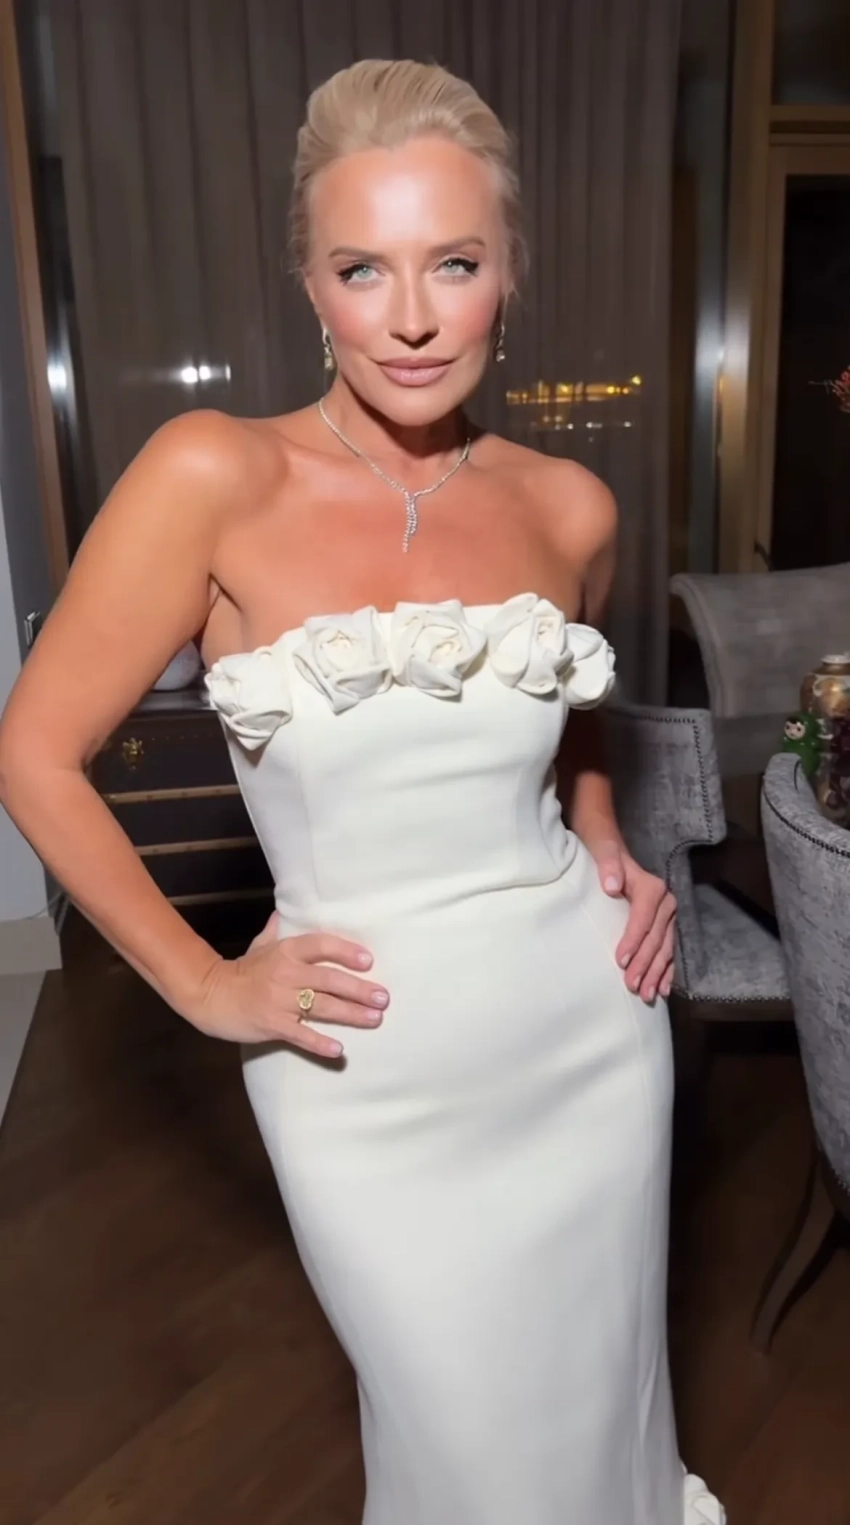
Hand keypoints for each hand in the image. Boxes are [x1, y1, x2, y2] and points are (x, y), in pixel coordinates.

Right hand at [189, 921, 389, 1057]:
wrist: (210, 995)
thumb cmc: (241, 970)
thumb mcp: (260, 945)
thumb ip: (277, 931)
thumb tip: (284, 913)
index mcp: (286, 951)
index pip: (321, 946)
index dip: (346, 952)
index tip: (368, 961)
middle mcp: (287, 974)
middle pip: (330, 980)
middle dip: (360, 989)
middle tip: (383, 998)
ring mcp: (280, 1001)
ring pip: (322, 1007)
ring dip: (351, 1014)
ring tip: (375, 1019)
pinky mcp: (273, 1025)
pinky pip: (301, 1035)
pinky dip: (320, 1043)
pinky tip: (339, 1051)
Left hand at [589, 839, 675, 1002]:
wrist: (612, 848)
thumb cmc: (605, 852)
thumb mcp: (604, 851)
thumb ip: (608, 865)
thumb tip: (612, 886)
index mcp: (651, 887)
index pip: (643, 918)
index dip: (634, 940)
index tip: (621, 961)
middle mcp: (665, 902)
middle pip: (656, 937)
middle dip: (646, 964)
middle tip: (633, 987)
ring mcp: (667, 915)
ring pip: (665, 948)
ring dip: (657, 973)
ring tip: (648, 995)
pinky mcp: (664, 924)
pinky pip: (668, 950)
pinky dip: (666, 970)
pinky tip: (664, 988)